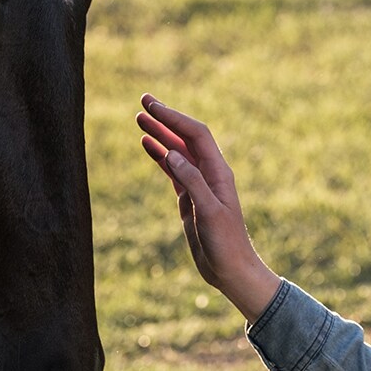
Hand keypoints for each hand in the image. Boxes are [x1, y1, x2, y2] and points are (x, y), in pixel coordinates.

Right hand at [136, 93, 280, 322]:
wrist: (231, 270)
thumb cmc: (226, 244)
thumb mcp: (209, 212)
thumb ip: (191, 182)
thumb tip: (171, 153)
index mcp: (218, 172)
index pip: (195, 135)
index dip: (174, 118)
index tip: (153, 106)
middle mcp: (209, 173)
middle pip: (185, 137)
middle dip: (166, 118)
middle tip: (143, 101)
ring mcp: (199, 185)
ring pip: (176, 151)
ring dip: (160, 133)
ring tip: (139, 118)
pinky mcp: (190, 198)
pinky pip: (173, 170)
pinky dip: (159, 155)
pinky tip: (146, 144)